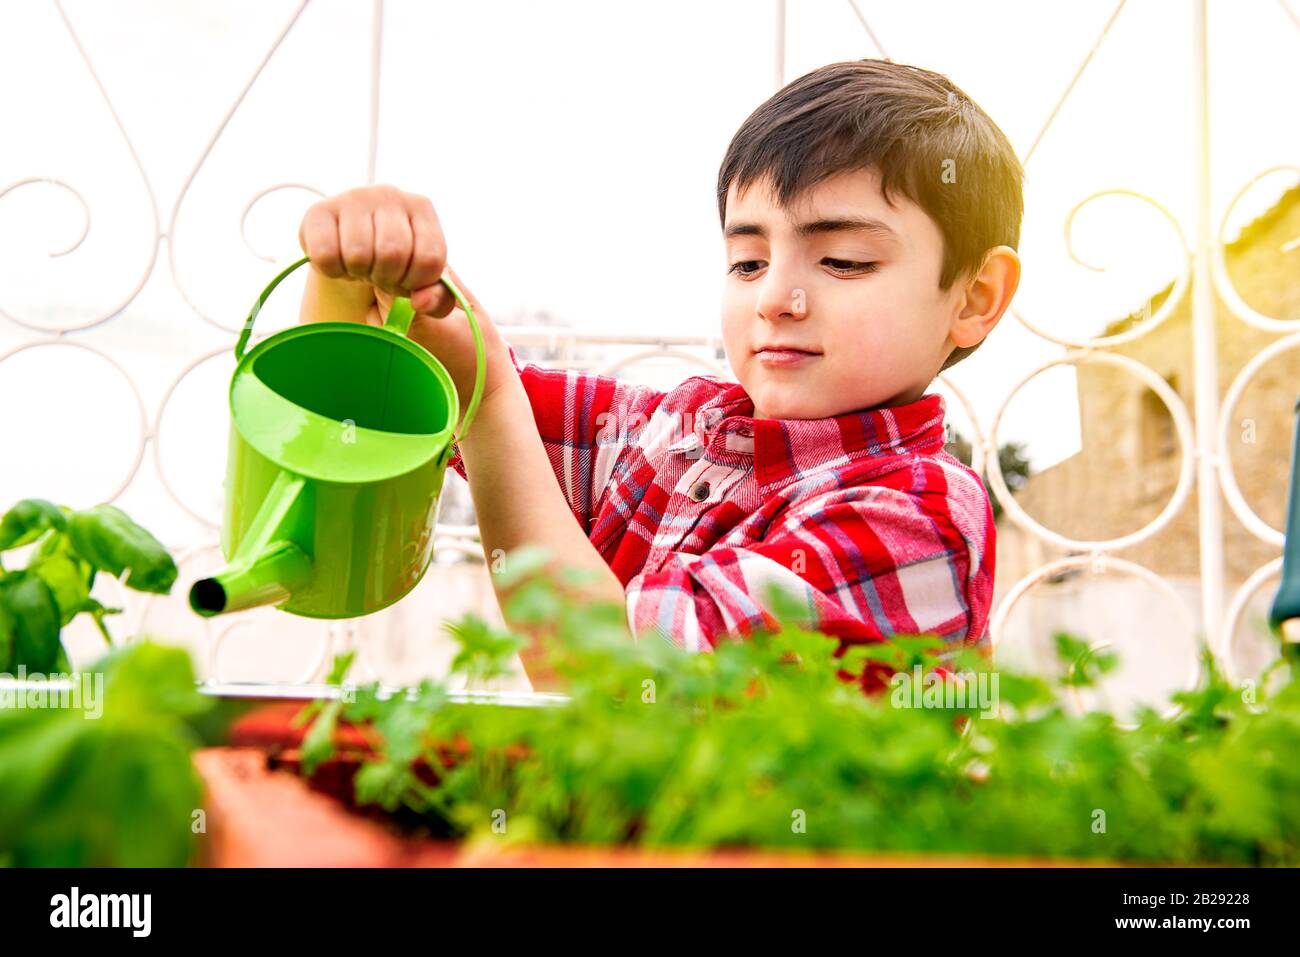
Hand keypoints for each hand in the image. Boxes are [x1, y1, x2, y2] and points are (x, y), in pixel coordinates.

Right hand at [298, 184, 456, 316]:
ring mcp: (353, 198)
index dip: (416, 282)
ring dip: (359, 274)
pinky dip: (333, 271)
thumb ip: (439, 299)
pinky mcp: (319, 212)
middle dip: (387, 279)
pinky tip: (340, 261)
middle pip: (392, 254)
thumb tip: (421, 302)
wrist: (354, 254)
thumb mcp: (424, 285)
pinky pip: (325, 256)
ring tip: (361, 266)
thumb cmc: (395, 267)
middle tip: (380, 275)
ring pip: (358, 254)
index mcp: (421, 208)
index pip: (429, 258)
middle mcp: (389, 195)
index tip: (406, 280)